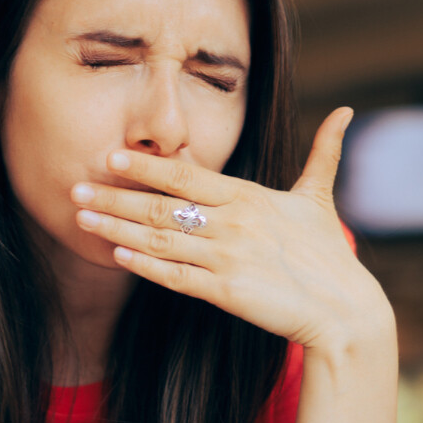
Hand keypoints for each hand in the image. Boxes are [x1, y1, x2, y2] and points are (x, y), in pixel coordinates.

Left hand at [71, 106, 392, 352]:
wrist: (343, 310)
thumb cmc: (329, 255)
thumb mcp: (320, 199)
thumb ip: (324, 153)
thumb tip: (347, 113)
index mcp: (249, 196)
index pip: (185, 173)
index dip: (145, 165)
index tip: (110, 157)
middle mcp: (232, 223)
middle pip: (161, 205)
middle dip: (114, 196)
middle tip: (75, 188)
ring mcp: (226, 257)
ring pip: (159, 240)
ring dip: (117, 228)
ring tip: (83, 219)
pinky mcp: (225, 292)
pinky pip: (174, 276)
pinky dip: (144, 265)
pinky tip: (117, 255)